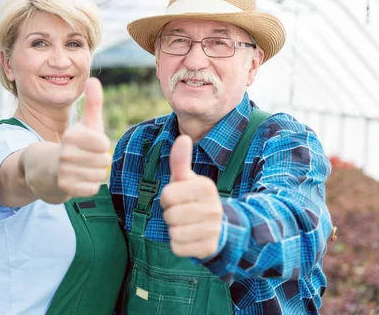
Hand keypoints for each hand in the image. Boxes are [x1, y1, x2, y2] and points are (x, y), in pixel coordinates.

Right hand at [56, 77, 110, 198]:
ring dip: (95, 173)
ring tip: (83, 168)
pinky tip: (79, 179)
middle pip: (104, 161)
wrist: (48, 169)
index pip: (103, 144)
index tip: (93, 144)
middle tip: (88, 158)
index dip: (102, 145)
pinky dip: (90, 185)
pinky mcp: (64, 188)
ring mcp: (63, 172)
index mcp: (71, 135)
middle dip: (100, 160)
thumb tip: (93, 79)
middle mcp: (65, 153)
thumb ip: (92, 102)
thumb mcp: (84, 123)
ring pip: (99, 175)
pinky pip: (92, 188)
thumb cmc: (74, 144)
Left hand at [160, 135, 223, 258]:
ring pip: (173, 232)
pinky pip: (177, 247)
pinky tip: (189, 238)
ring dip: (174, 230)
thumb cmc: (194, 199)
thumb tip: (183, 138)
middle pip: (170, 215)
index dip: (167, 198)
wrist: (219, 227)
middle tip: (182, 213)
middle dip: (170, 215)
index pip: (167, 195)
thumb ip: (180, 161)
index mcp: (206, 187)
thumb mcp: (186, 180)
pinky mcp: (208, 248)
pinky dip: (178, 244)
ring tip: (186, 225)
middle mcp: (213, 207)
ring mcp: (213, 229)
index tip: (178, 199)